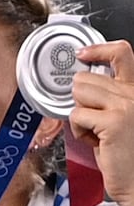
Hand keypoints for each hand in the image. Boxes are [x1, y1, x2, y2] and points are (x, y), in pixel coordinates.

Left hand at [71, 40, 133, 205]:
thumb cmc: (126, 154)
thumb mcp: (119, 119)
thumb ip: (107, 100)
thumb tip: (80, 87)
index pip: (120, 54)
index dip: (98, 50)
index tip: (82, 55)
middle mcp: (133, 93)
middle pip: (85, 78)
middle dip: (81, 101)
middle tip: (93, 121)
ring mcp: (125, 105)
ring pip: (79, 93)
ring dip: (79, 115)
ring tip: (96, 132)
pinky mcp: (114, 121)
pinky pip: (76, 115)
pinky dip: (78, 131)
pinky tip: (95, 141)